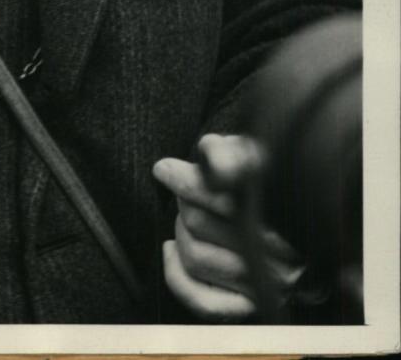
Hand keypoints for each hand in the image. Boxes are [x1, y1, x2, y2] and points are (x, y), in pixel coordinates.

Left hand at [153, 133, 304, 319]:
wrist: (294, 217)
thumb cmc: (262, 179)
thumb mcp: (249, 153)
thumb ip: (229, 153)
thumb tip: (216, 164)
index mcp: (281, 209)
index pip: (219, 196)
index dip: (183, 179)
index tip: (164, 170)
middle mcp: (281, 253)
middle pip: (198, 222)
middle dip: (184, 201)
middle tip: (187, 190)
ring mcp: (267, 284)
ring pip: (195, 257)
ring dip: (181, 232)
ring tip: (190, 215)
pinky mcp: (252, 305)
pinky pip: (202, 300)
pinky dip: (176, 275)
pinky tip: (172, 251)